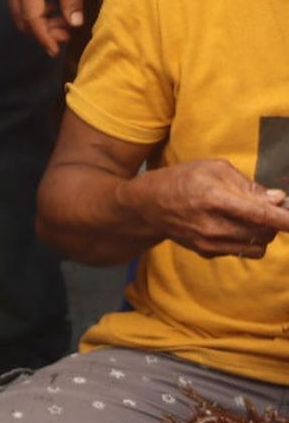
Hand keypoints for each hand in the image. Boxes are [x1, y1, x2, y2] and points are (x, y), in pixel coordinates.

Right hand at [3, 0, 83, 56]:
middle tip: (66, 35)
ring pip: (21, 14)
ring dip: (40, 22)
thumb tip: (75, 22)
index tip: (56, 51)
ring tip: (63, 21)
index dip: (45, 38)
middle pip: (24, 21)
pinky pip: (21, 3)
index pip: (33, 20)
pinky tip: (53, 5)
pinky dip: (36, 10)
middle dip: (43, 33)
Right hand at [128, 160, 288, 257]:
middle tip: (271, 209)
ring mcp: (207, 242)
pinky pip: (240, 252)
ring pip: (256, 247)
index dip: (285, 220)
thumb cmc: (182, 179)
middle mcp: (211, 225)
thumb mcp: (214, 169)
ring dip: (262, 234)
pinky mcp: (205, 252)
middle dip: (275, 223)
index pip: (260, 215)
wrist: (147, 204)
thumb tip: (278, 200)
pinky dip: (245, 240)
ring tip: (252, 219)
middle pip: (263, 233)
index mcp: (214, 198)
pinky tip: (233, 226)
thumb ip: (248, 185)